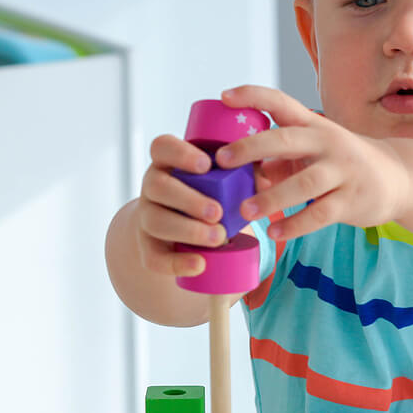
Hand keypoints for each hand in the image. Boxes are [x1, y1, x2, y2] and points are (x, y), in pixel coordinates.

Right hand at [134, 133, 229, 276]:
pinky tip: (200, 264)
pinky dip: (176, 263)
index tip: (206, 165)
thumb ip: (242, 173)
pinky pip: (153, 257)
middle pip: (159, 187)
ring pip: (155, 221)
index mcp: (168, 161)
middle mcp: (152, 185)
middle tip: (218, 212)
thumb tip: (264, 182)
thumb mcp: (221, 178)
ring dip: (188, 230)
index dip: (180, 154)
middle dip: (189, 200)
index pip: (162, 147)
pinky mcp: (148, 246)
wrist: (184, 226)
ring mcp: (147, 216)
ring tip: (219, 237)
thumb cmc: (209, 193)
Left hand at [216, 85, 412, 241]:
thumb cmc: (342, 164)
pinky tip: (274, 232)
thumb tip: (238, 176)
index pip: (280, 102)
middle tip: (222, 160)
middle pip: (285, 140)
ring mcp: (342, 171)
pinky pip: (319, 214)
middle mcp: (327, 142)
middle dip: (251, 147)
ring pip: (303, 183)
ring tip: (245, 210)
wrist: (396, 178)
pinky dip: (294, 225)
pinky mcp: (351, 200)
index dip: (252, 96)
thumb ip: (278, 160)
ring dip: (271, 197)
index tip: (224, 97)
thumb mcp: (312, 152)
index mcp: (313, 125)